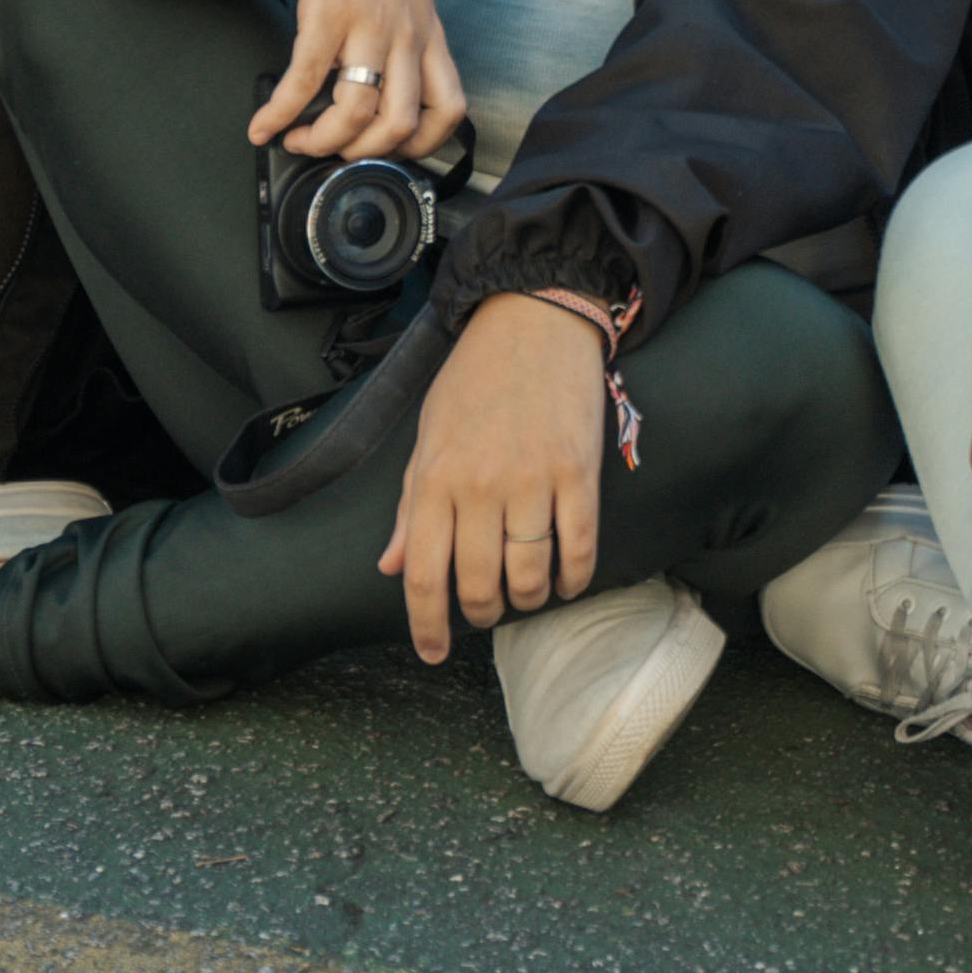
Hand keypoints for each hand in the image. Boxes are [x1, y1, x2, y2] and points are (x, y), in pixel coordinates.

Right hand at [257, 0, 466, 160]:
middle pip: (398, 125)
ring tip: (298, 139)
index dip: (421, 144)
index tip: (390, 151)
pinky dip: (279, 111)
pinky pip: (303, 79)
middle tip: (334, 152)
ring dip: (321, 141)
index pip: (449, 109)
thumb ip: (408, 34)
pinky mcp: (327, 12)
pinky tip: (262, 124)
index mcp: (430, 34)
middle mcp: (406, 36)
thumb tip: (385, 76)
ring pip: (356, 113)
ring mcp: (369, 25)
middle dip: (360, 153)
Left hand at [383, 294, 615, 662]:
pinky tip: (565, 583)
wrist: (534, 320)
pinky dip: (573, 578)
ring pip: (529, 575)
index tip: (432, 652)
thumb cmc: (474, 380)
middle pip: (478, 584)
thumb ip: (412, 507)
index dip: (426, 626)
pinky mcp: (578, 472)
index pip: (424, 576)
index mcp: (435, 479)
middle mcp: (481, 486)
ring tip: (524, 594)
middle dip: (481, 612)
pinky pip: (579, 547)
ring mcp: (533, 481)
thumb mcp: (427, 438)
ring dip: (526, 599)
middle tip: (485, 610)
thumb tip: (393, 567)